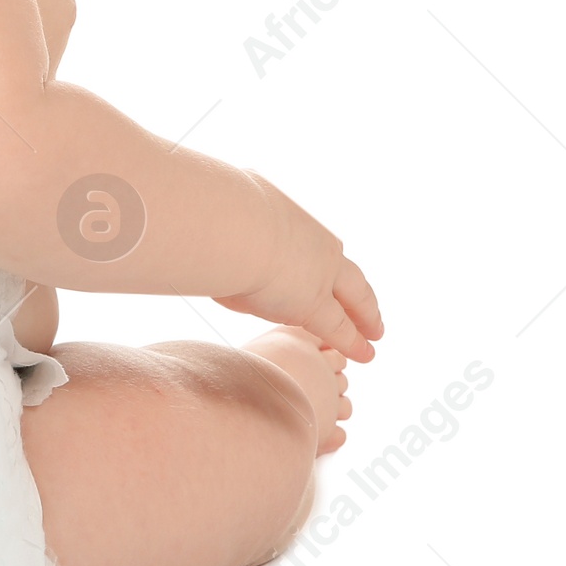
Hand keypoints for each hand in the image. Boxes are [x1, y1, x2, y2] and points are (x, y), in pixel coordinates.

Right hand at [216, 172, 382, 361]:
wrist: (229, 225)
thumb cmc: (212, 215)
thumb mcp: (216, 214)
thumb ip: (218, 232)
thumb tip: (192, 238)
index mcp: (283, 213)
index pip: (304, 238)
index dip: (316, 256)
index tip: (322, 262)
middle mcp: (310, 240)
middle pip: (342, 268)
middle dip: (354, 287)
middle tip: (365, 302)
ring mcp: (318, 271)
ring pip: (353, 295)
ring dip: (364, 314)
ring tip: (373, 330)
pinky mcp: (314, 303)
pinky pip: (339, 327)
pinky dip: (354, 340)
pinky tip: (367, 352)